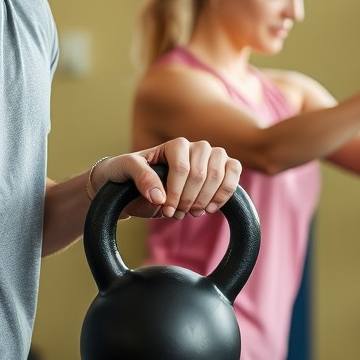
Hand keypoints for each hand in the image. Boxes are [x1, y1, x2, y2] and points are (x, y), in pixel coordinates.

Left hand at [89, 138, 240, 219]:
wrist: (135, 184)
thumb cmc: (129, 172)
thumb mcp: (125, 169)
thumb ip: (140, 176)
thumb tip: (160, 196)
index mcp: (175, 145)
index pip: (183, 168)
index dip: (176, 192)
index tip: (166, 209)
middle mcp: (195, 147)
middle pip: (201, 175)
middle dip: (189, 199)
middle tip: (177, 213)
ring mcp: (210, 157)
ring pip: (219, 175)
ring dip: (205, 200)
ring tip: (191, 212)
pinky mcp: (221, 168)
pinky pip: (234, 173)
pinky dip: (224, 194)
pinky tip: (210, 208)